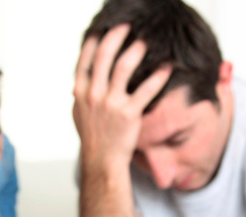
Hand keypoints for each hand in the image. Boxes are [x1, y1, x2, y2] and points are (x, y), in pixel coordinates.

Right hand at [72, 24, 170, 171]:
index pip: (85, 58)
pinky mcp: (129, 113)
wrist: (101, 161)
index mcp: (80, 91)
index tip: (103, 28)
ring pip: (124, 67)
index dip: (94, 40)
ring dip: (136, 50)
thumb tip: (81, 78)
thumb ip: (81, 93)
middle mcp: (93, 94)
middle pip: (104, 55)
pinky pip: (146, 89)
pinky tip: (166, 67)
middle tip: (127, 27)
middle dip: (116, 36)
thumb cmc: (92, 138)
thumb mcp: (79, 113)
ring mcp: (111, 103)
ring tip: (144, 42)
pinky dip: (158, 76)